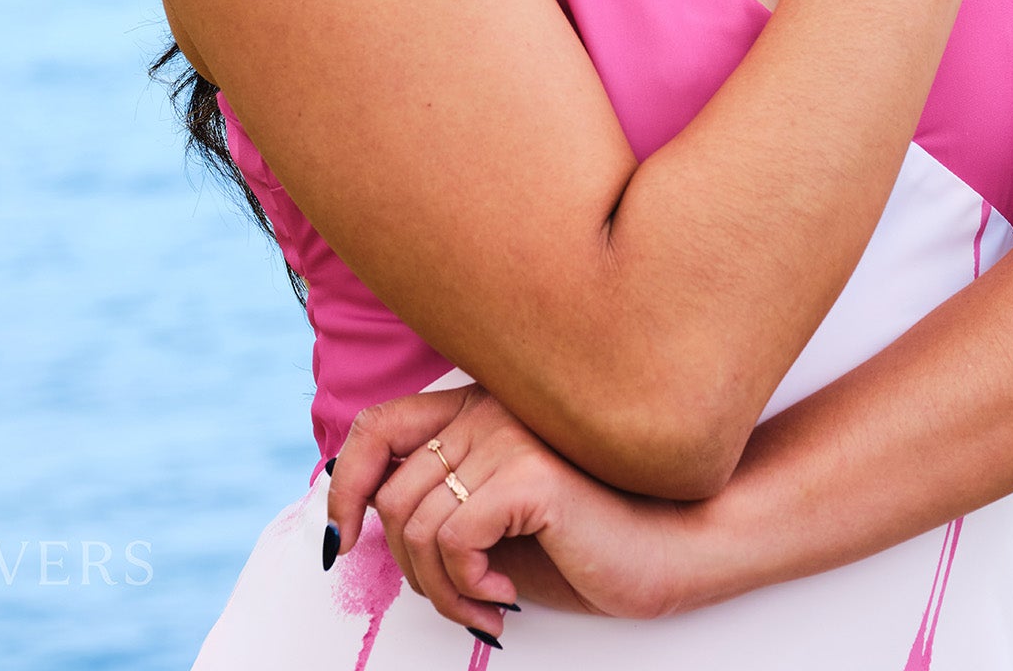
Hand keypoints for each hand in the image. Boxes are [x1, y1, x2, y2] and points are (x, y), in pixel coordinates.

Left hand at [326, 387, 692, 639]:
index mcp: (477, 409)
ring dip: (441, 590)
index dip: (345, 485)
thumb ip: (440, 503)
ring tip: (484, 604)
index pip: (378, 427)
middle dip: (410, 571)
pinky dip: (466, 585)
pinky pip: (452, 539)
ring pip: (416, 525)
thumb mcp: (496, 519)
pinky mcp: (529, 471)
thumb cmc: (585, 541)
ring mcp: (510, 434)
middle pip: (393, 497)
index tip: (342, 542)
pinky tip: (504, 594)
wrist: (670, 548)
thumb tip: (359, 524)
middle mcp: (489, 408)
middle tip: (458, 600)